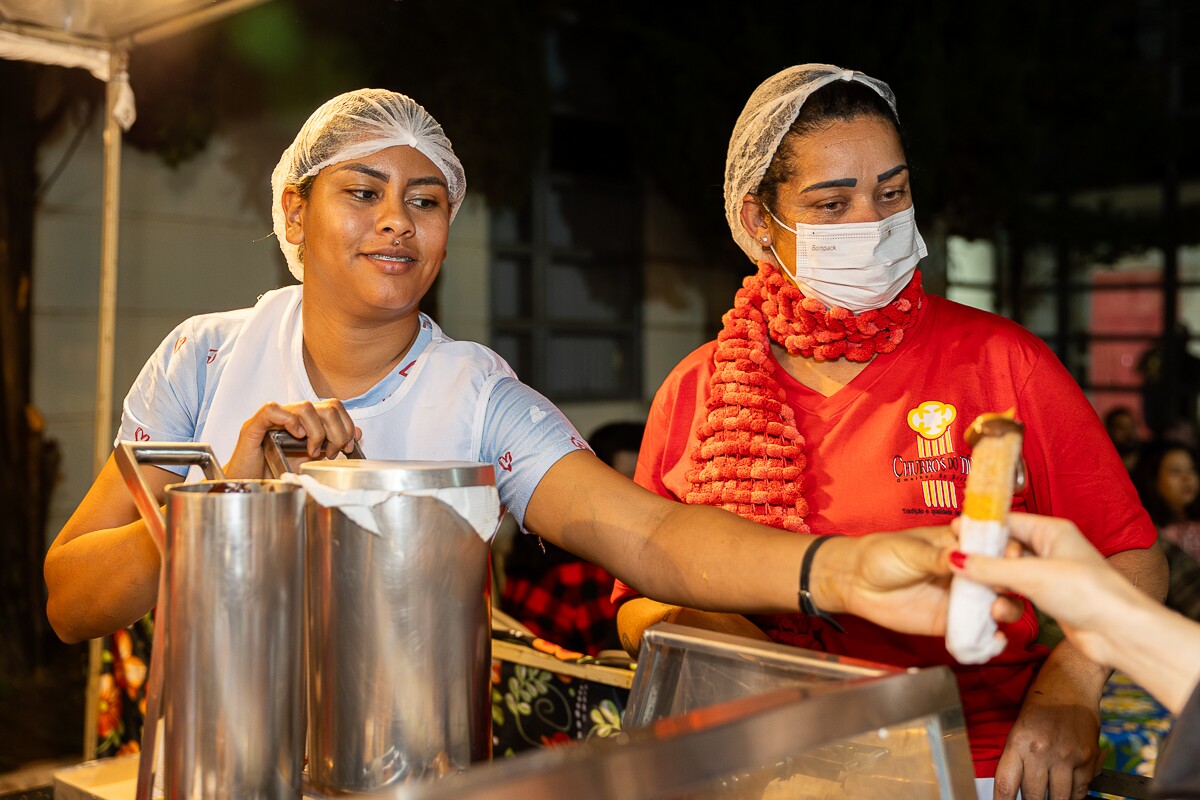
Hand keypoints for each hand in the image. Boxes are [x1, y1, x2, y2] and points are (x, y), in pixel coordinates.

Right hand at [224, 399, 360, 478]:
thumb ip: (332, 445)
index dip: (346, 425)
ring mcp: (273, 419)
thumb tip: (357, 433)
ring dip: (317, 432)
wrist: (248, 485)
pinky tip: (296, 437)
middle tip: (331, 452)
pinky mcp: (254, 426)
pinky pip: (272, 410)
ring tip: (313, 451)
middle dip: (337, 431)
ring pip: (305, 407)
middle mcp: (291, 414)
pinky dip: (290, 421)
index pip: (334, 407)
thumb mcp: (311, 460)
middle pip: (326, 406)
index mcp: (305, 420)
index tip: (347, 447)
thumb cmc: (275, 472)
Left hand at [832, 527, 1021, 636]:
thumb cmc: (881, 555)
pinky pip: (975, 631)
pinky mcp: (950, 622)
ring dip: (1005, 608)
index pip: (992, 545)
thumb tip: (960, 556)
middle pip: (1001, 577)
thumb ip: (935, 556)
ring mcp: (960, 598)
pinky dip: (988, 638)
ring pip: (996, 605)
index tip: (1011, 554)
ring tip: (998, 610)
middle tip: (1005, 584)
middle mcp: (966, 572)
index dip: (1006, 549)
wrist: (855, 582)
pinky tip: (994, 639)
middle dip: (1010, 581)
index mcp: (959, 545)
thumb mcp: (909, 550)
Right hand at [949, 512, 1143, 667]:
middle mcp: (1050, 549)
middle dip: (983, 559)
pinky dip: (1005, 599)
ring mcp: (1049, 574)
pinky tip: (997, 608)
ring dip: (993, 583)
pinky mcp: (1049, 598)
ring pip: (1008, 572)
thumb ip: (989, 567)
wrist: (1118, 632)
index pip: (1007, 521)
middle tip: (957, 566)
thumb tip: (953, 559)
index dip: (980, 528)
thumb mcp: (1030, 575)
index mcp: (1051, 531)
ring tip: (980, 592)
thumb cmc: (1085, 592)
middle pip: (1004, 547)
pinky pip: (1016, 592)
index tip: (954, 535)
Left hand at [993, 675, 1101, 799]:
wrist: (1071, 681)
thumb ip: (1018, 758)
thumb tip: (1016, 788)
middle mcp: (1041, 751)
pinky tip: (1067, 790)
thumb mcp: (1019, 726)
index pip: (1006, 785)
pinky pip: (1080, 791)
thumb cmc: (1041, 702)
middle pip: (1033, 796)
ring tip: (1048, 795)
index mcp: (1018, 742)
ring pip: (1059, 799)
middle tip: (1032, 798)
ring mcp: (1066, 757)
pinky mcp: (1088, 759)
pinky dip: (1074, 795)